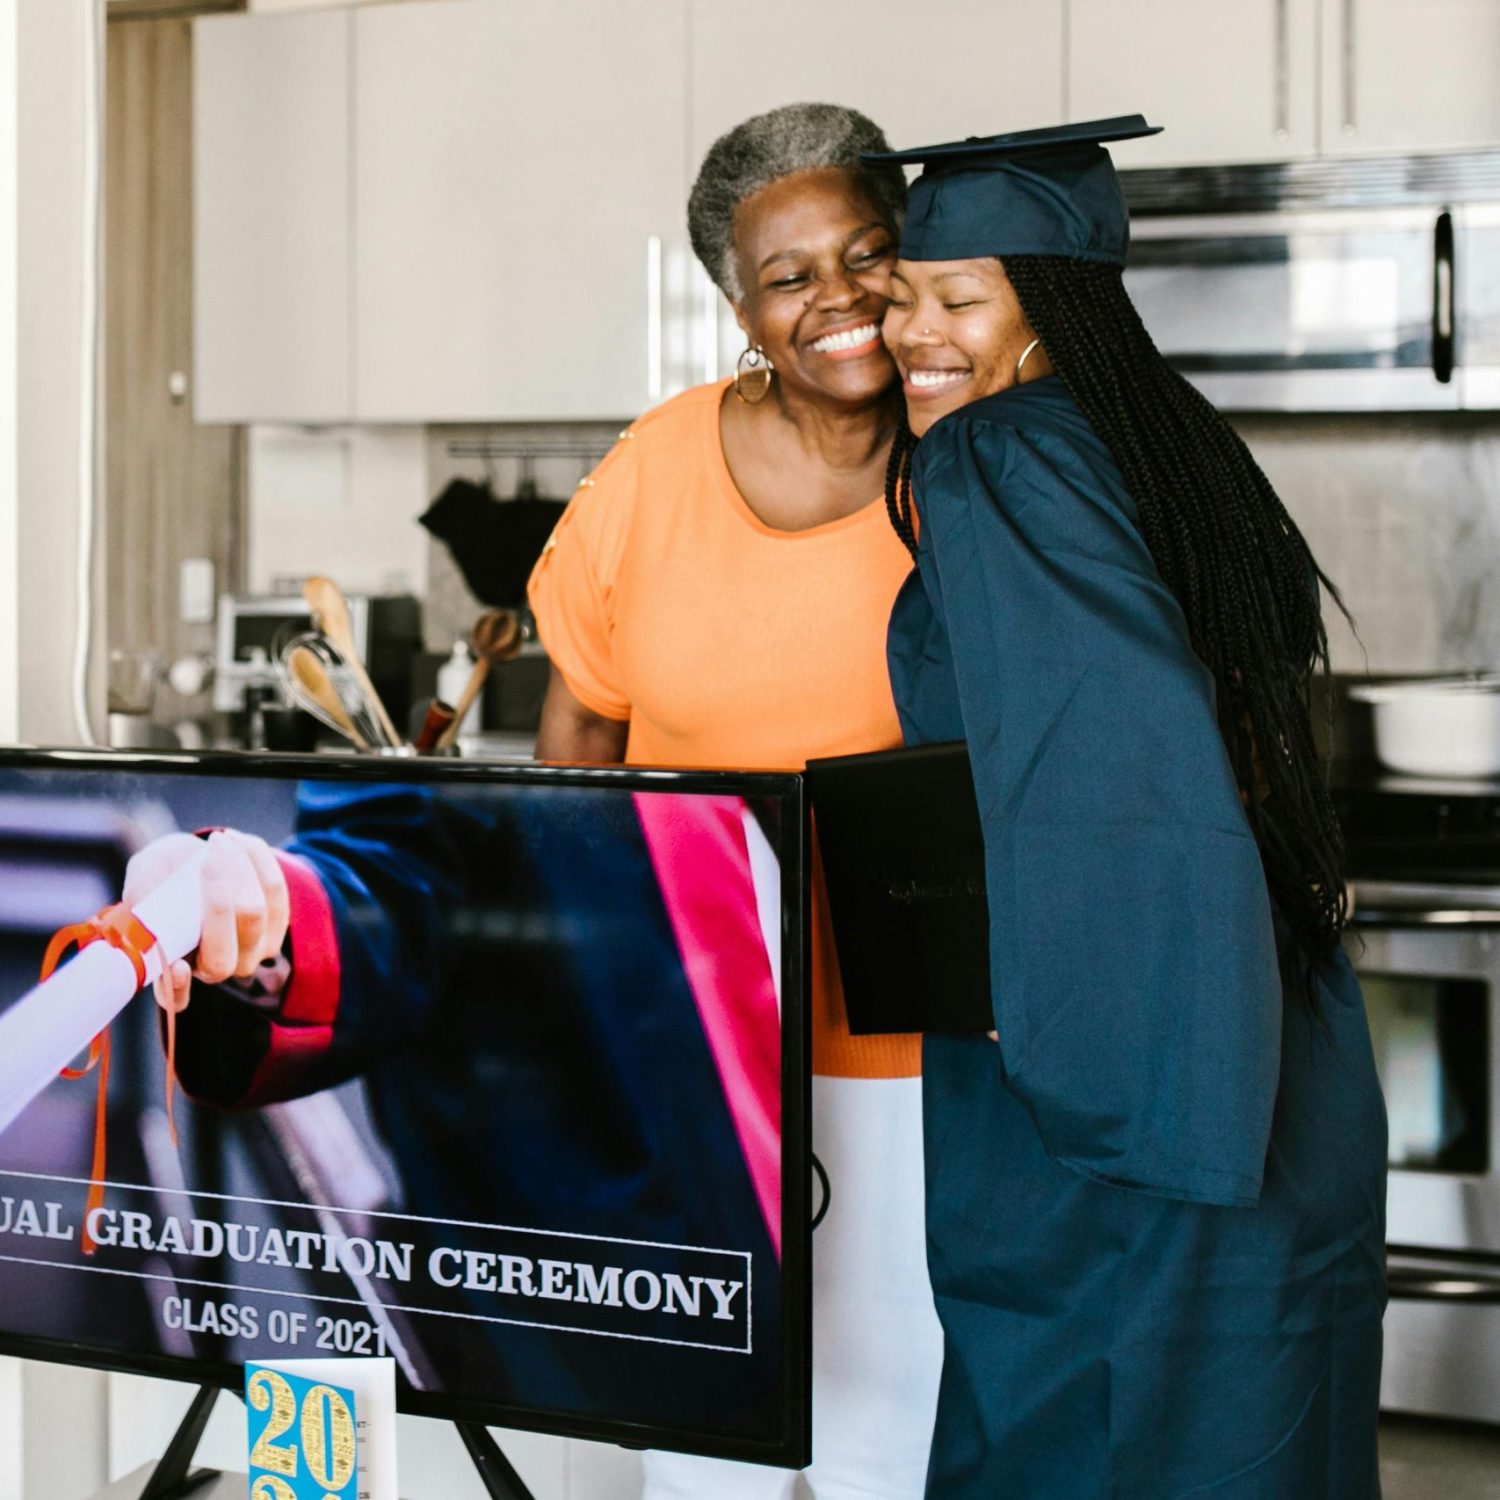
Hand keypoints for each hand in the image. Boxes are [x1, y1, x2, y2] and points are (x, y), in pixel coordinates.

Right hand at [122, 830, 289, 1015]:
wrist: (200, 857)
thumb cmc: (164, 872)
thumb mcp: (145, 873)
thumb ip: (141, 888)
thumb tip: (142, 901)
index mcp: (174, 968)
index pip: (175, 994)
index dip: (176, 987)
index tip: (176, 966)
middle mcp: (216, 967)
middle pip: (223, 951)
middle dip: (217, 901)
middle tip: (207, 858)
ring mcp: (251, 949)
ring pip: (254, 914)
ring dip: (238, 869)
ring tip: (217, 841)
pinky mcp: (277, 923)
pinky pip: (275, 890)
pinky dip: (256, 860)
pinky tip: (236, 841)